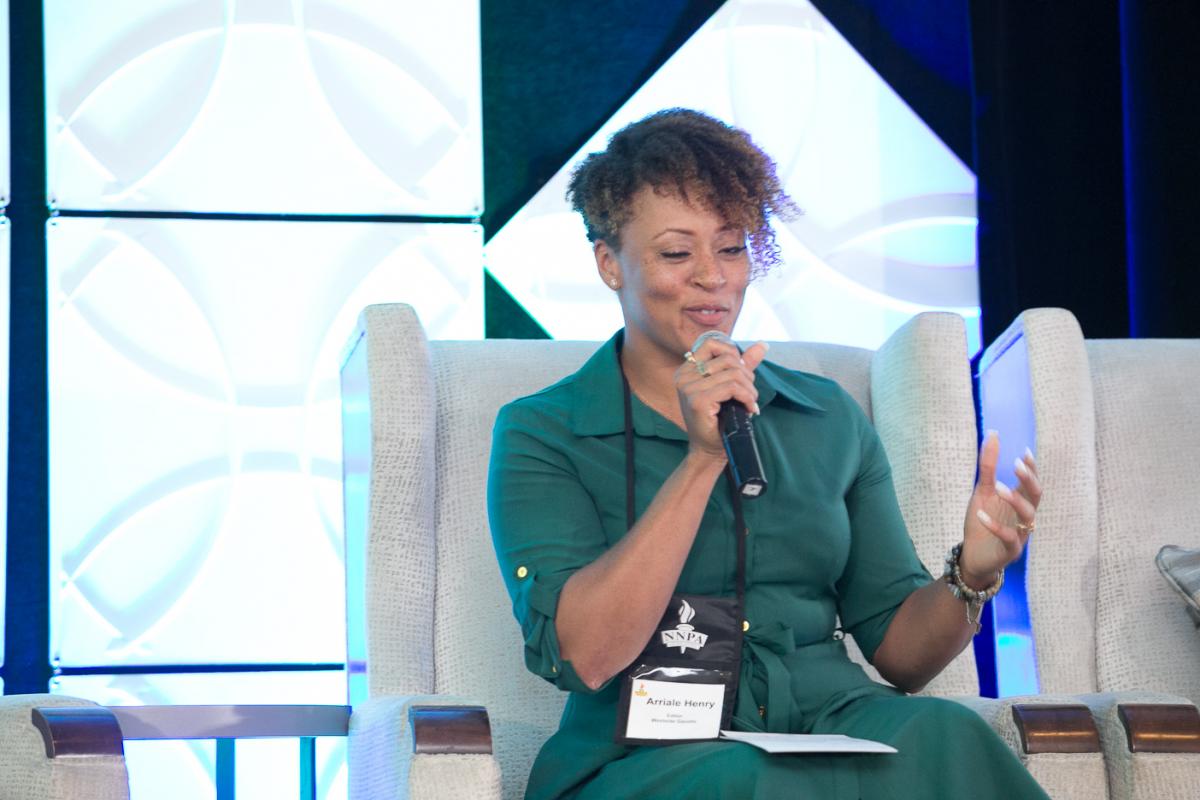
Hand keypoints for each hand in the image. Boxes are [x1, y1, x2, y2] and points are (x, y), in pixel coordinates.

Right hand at [674, 338, 767, 459]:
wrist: (709, 450)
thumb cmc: (718, 420)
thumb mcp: (729, 387)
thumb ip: (743, 365)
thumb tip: (762, 344)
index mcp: (686, 370)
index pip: (711, 343)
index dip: (733, 353)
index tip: (741, 373)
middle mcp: (684, 376)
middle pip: (727, 359)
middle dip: (747, 375)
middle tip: (749, 394)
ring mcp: (689, 388)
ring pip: (733, 374)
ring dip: (749, 389)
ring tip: (750, 402)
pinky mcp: (698, 401)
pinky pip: (732, 387)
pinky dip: (746, 397)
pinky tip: (749, 408)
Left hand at [959, 431, 1041, 587]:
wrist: (973, 555)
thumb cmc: (981, 522)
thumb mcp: (982, 492)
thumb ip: (988, 468)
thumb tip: (992, 435)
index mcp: (1020, 502)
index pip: (1032, 483)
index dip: (1032, 469)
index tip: (1025, 452)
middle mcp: (1024, 517)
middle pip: (1036, 496)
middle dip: (1029, 480)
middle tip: (1016, 465)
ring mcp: (1020, 534)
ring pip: (1027, 516)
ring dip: (1014, 499)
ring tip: (997, 486)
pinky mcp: (1011, 551)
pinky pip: (1008, 538)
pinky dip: (995, 526)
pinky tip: (980, 515)